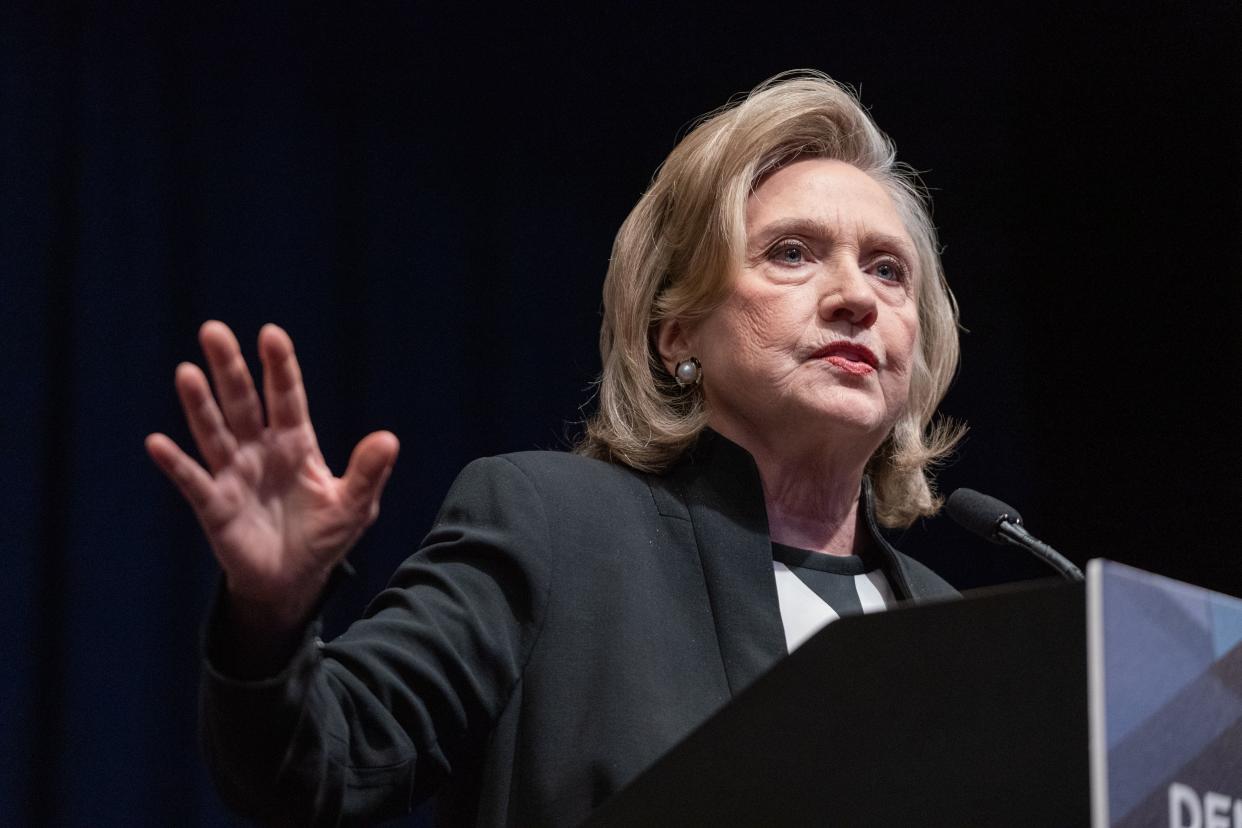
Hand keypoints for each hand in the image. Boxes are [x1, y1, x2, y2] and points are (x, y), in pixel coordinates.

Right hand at [146, 321, 398, 634]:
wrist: (293, 581)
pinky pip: (193, 481)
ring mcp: (234, 475)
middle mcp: (260, 450)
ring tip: (187, 373)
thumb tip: (388, 439)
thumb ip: (367, 473)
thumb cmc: (323, 537)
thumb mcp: (354, 507)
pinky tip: (157, 444)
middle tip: (214, 331)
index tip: (271, 334)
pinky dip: (175, 464)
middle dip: (230, 369)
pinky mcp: (214, 506)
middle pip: (242, 402)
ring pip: (214, 432)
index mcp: (296, 444)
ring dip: (199, 405)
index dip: (279, 367)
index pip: (287, 397)